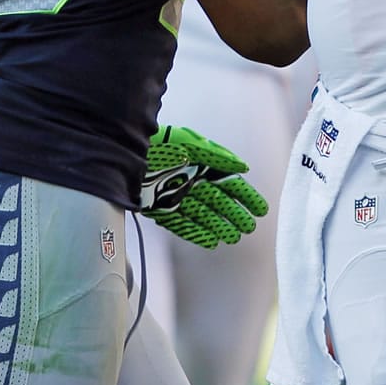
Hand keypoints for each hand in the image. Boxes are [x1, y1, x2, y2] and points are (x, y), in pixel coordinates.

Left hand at [138, 125, 269, 248]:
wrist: (125, 151)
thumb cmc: (162, 142)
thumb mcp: (193, 145)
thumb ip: (219, 156)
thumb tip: (243, 169)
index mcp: (203, 166)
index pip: (230, 185)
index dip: (246, 197)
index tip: (260, 210)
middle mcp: (192, 182)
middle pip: (219, 203)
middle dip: (235, 215)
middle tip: (248, 228)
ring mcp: (176, 196)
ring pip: (203, 215)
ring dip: (218, 227)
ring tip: (233, 238)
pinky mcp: (160, 208)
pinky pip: (182, 224)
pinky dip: (196, 233)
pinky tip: (211, 241)